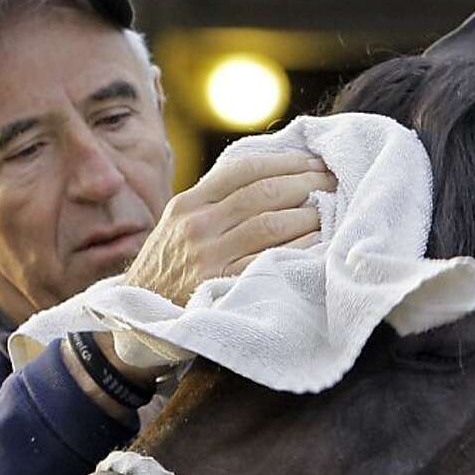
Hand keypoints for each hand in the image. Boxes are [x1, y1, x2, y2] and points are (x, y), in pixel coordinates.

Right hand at [125, 150, 333, 304]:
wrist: (140, 315)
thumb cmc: (170, 267)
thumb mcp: (179, 225)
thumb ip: (214, 200)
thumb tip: (271, 174)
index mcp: (188, 204)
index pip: (243, 169)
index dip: (285, 161)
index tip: (313, 160)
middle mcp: (197, 226)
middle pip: (262, 192)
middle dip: (305, 182)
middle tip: (333, 180)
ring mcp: (209, 257)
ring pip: (269, 223)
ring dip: (308, 212)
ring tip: (331, 207)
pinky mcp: (222, 285)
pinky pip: (270, 258)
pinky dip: (300, 246)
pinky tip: (319, 240)